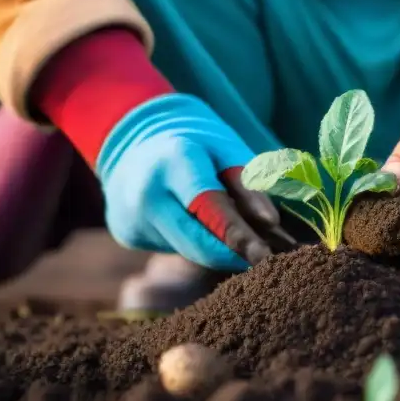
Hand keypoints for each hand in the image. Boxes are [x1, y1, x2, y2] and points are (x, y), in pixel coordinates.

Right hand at [97, 94, 296, 269]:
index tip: (265, 256)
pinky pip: (173, 247)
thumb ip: (249, 183)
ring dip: (217, 250)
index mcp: (173, 163)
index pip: (210, 208)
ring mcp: (133, 217)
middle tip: (265, 261)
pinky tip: (200, 225)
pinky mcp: (129, 234)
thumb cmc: (193, 143)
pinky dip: (196, 242)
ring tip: (240, 238)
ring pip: (188, 250)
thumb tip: (271, 223)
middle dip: (233, 256)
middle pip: (196, 243)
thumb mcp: (225, 148)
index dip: (239, 236)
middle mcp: (147, 194)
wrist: (133, 139)